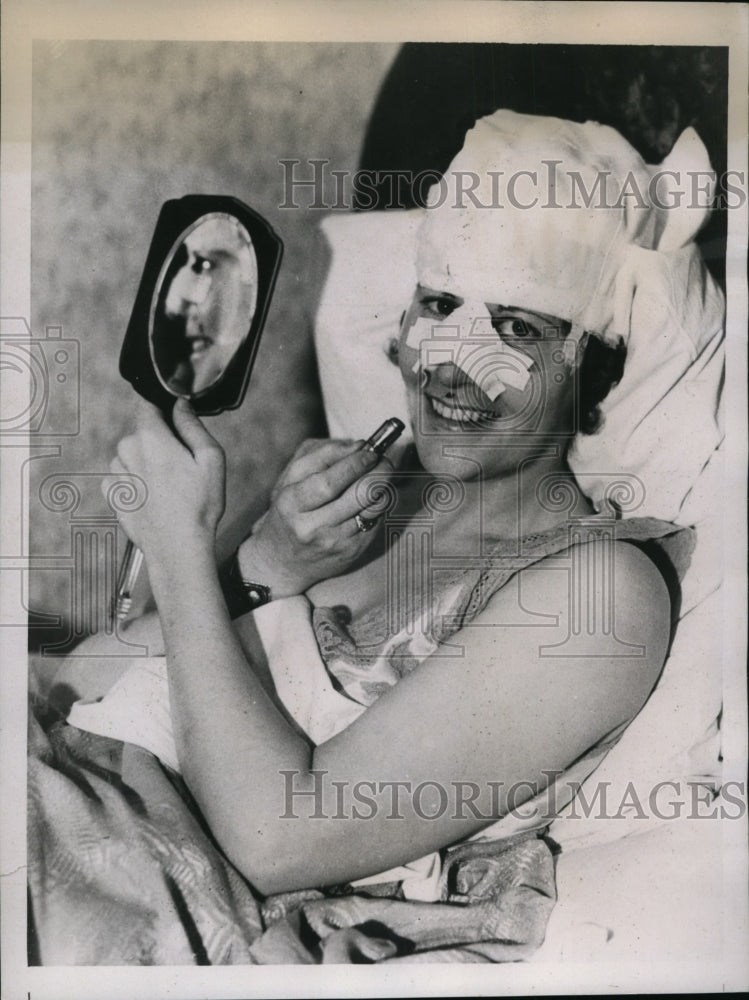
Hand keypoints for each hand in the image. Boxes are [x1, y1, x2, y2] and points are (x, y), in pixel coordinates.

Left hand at [105, 397, 224, 558]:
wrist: (178, 549)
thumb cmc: (198, 507)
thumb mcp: (211, 459)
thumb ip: (193, 426)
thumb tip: (181, 405)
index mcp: (150, 438)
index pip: (147, 404)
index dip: (163, 410)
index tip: (176, 423)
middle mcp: (127, 451)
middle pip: (141, 432)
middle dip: (159, 441)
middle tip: (182, 466)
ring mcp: (116, 474)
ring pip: (131, 454)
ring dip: (146, 462)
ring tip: (169, 486)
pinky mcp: (112, 494)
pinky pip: (122, 476)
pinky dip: (136, 482)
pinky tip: (155, 497)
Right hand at [237, 437, 393, 597]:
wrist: (283, 561)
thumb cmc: (288, 511)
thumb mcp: (291, 480)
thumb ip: (321, 456)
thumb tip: (358, 445)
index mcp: (292, 504)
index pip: (328, 483)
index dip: (354, 464)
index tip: (370, 450)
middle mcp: (312, 527)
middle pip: (358, 495)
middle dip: (379, 472)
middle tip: (386, 459)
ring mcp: (334, 542)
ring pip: (373, 508)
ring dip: (385, 486)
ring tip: (383, 474)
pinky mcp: (351, 552)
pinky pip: (376, 521)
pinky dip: (380, 504)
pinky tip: (375, 495)